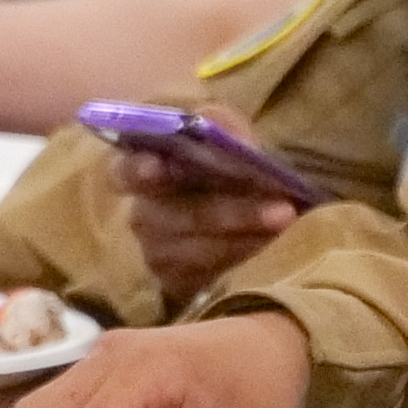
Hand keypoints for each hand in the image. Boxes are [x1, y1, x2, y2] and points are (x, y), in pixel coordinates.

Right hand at [116, 137, 302, 309]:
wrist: (235, 213)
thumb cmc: (220, 167)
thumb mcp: (221, 136)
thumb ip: (221, 126)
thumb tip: (229, 138)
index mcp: (139, 169)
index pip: (122, 171)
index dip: (134, 170)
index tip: (155, 167)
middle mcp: (142, 213)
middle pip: (174, 217)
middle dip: (228, 213)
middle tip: (282, 210)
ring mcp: (156, 252)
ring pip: (197, 250)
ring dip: (245, 237)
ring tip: (286, 223)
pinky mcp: (176, 282)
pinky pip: (209, 274)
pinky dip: (244, 256)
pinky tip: (270, 243)